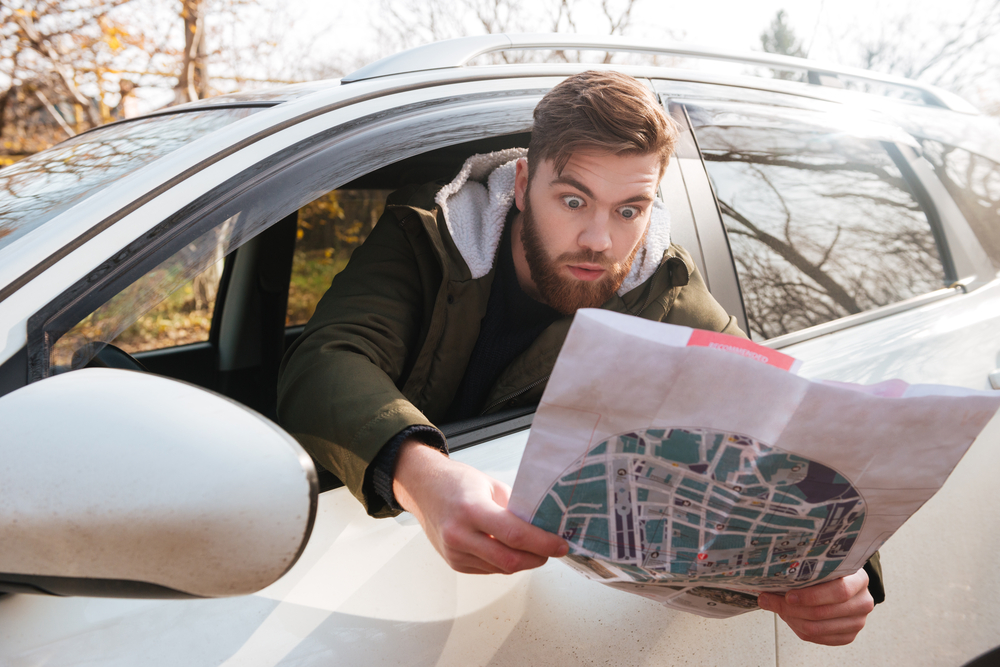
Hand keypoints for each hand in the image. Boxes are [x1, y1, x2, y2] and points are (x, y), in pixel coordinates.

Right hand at [392, 440, 568, 573]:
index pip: (514, 534)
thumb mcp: (491, 485)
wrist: (424, 488)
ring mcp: (455, 552)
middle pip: (510, 560)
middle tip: (552, 549)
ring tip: (535, 548)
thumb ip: (515, 508)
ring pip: (501, 568)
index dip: (542, 543)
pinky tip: (511, 550)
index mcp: (471, 510)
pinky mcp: (455, 563)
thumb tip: (542, 526)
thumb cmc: (456, 483)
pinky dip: (505, 563)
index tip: (560, 544)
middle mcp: (460, 535)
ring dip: (523, 562)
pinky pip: (489, 570)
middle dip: (537, 558)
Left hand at [758, 568, 874, 645]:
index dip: (811, 596)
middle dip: (791, 608)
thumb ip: (804, 570)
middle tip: (769, 600)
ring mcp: (858, 622)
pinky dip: (798, 629)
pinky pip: (818, 639)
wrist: (846, 585)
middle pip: (823, 612)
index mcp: (859, 579)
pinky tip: (789, 618)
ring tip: (776, 607)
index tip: (788, 595)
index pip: (838, 592)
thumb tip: (769, 580)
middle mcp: (863, 602)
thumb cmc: (830, 572)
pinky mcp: (849, 636)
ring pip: (818, 628)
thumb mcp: (823, 565)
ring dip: (791, 619)